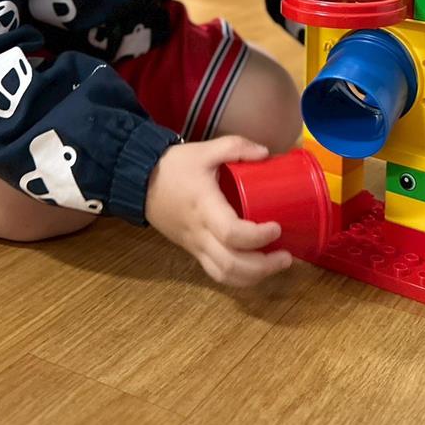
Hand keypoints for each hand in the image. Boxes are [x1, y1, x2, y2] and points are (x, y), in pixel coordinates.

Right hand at [145, 135, 292, 287]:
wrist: (139, 180)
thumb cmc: (173, 166)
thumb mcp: (204, 150)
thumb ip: (235, 147)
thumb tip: (266, 153)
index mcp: (204, 208)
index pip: (232, 234)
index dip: (258, 236)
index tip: (277, 227)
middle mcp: (200, 233)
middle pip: (231, 265)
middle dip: (263, 267)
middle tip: (286, 256)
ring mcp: (195, 246)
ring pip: (223, 275)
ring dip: (253, 277)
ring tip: (276, 265)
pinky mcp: (192, 250)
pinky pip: (215, 273)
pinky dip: (238, 277)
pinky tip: (255, 268)